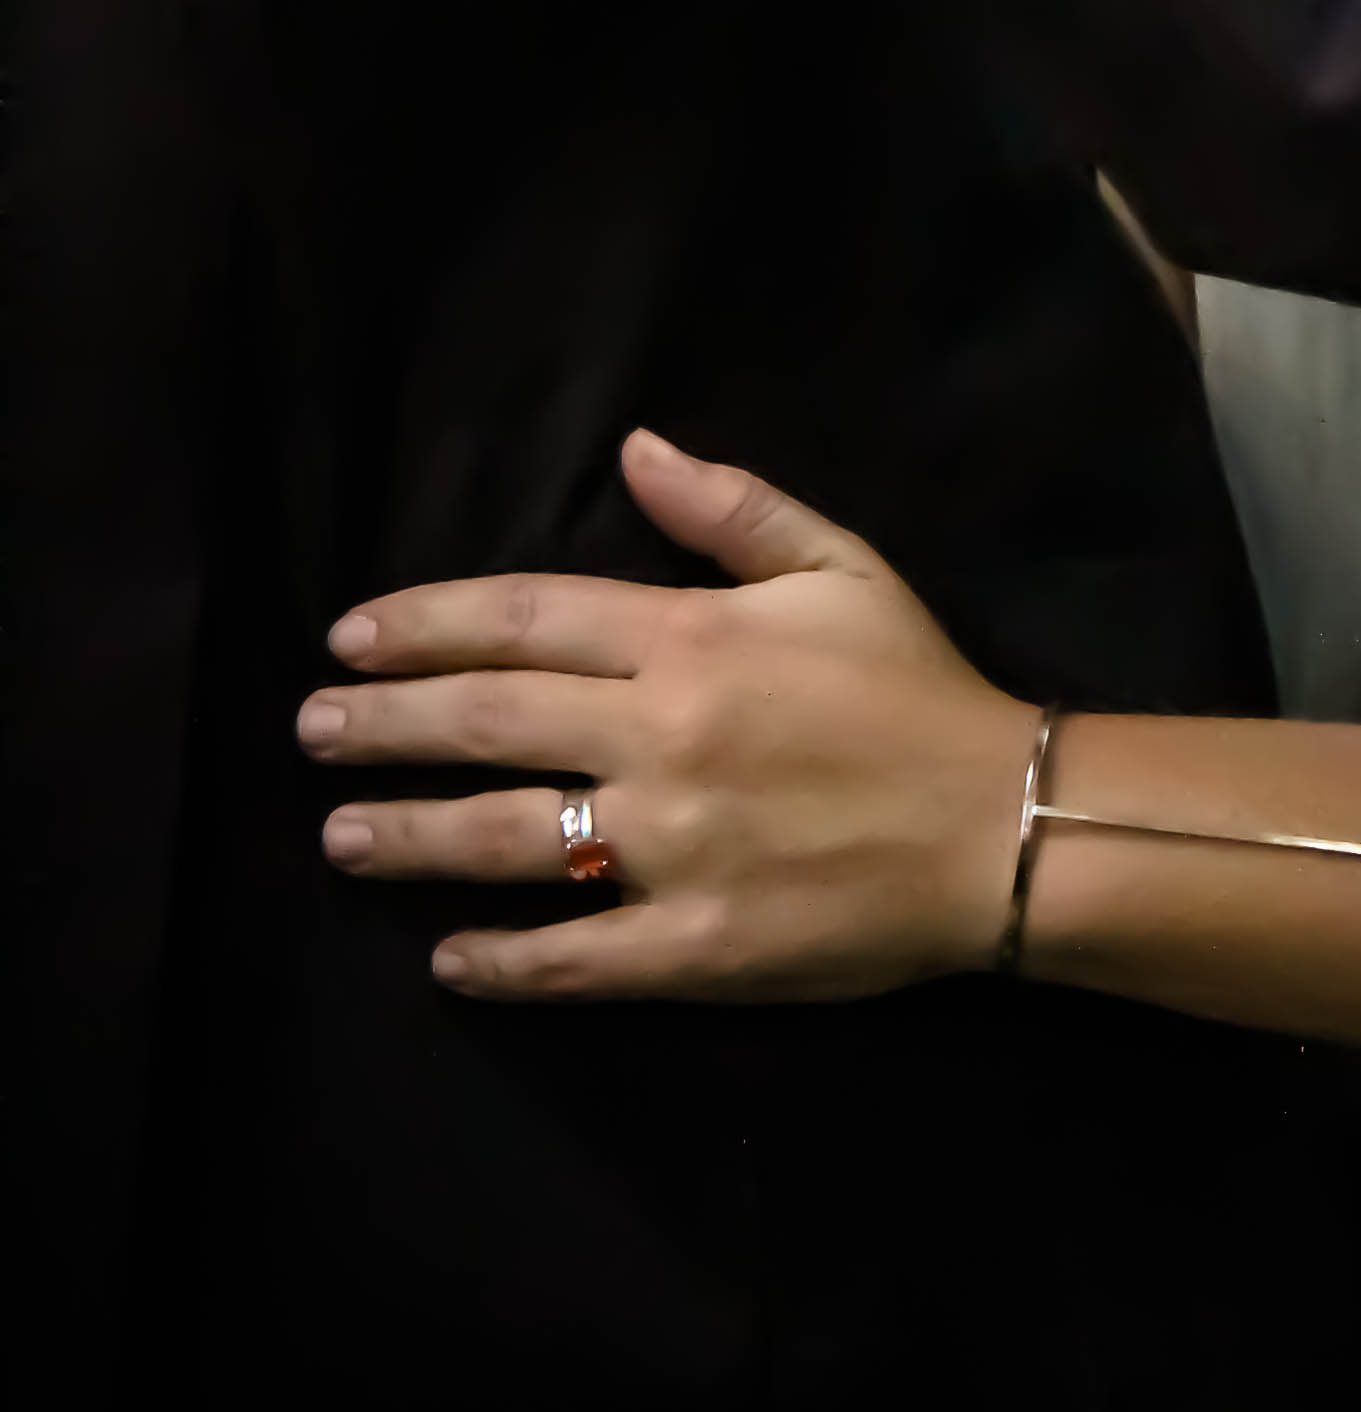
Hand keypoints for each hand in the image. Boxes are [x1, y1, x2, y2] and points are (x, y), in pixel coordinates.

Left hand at [296, 428, 1031, 1001]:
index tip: (349, 639)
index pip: (524, 620)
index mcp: (690, 639)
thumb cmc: (914, 686)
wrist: (999, 824)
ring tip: (340, 834)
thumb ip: (731, 509)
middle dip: (386, 725)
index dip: (425, 627)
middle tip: (311, 731)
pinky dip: (501, 963)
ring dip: (410, 837)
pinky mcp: (693, 946)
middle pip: (490, 724)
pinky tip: (448, 962)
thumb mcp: (840, 566)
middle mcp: (661, 737)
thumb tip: (632, 448)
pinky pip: (574, 957)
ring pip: (506, 840)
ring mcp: (670, 848)